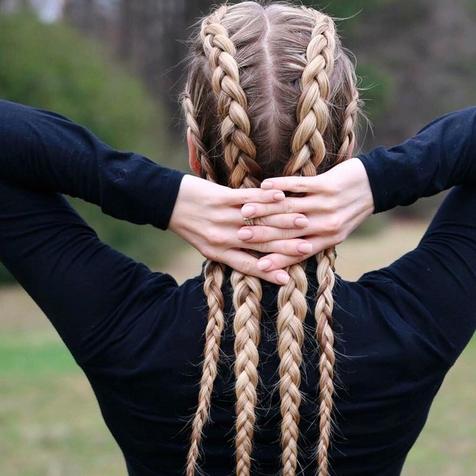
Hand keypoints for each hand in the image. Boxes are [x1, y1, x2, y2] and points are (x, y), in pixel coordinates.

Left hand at [168, 175, 312, 283]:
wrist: (168, 201)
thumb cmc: (190, 225)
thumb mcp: (207, 245)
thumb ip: (230, 252)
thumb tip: (256, 261)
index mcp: (218, 253)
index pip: (248, 265)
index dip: (269, 272)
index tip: (289, 279)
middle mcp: (221, 238)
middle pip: (258, 245)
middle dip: (284, 247)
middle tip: (307, 248)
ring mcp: (221, 217)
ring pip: (257, 221)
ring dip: (281, 221)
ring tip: (303, 222)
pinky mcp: (221, 197)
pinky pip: (247, 198)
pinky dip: (266, 198)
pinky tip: (282, 196)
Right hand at [238, 158, 374, 270]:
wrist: (375, 184)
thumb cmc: (351, 209)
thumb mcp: (336, 230)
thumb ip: (314, 239)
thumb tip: (290, 252)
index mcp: (328, 239)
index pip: (298, 252)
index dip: (277, 259)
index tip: (257, 266)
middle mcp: (327, 225)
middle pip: (289, 232)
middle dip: (263, 236)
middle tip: (240, 238)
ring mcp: (326, 204)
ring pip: (290, 209)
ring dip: (265, 210)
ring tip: (244, 212)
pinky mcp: (326, 185)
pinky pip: (298, 186)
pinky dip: (280, 186)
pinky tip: (263, 185)